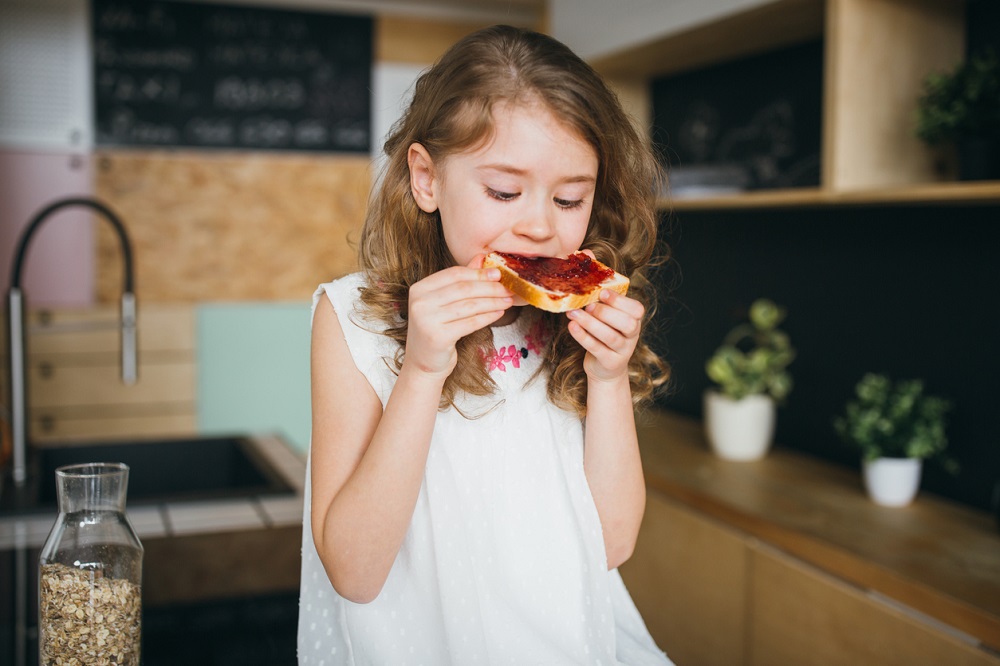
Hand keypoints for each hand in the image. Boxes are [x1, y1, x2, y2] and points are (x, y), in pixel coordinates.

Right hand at [404, 255, 512, 378]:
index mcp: (419, 288)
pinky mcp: (437, 337)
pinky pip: (470, 323)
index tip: (498, 274)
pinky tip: (499, 313)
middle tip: (508, 288)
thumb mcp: (445, 303)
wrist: (423, 363)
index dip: (478, 273)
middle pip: (463, 289)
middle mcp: (420, 302)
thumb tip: (482, 258)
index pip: (454, 274)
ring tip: (508, 301)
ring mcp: (426, 320)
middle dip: (490, 287)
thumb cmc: (437, 330)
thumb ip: (461, 280)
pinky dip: (487, 317)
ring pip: (469, 305)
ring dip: (493, 302)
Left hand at [566, 289, 643, 382]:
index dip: (619, 300)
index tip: (601, 292)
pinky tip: (572, 326)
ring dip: (590, 323)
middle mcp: (633, 336)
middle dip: (605, 312)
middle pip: (627, 323)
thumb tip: (584, 288)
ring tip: (573, 313)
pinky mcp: (611, 362)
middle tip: (588, 306)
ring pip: (610, 336)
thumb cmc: (604, 335)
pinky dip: (583, 336)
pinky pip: (596, 348)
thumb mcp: (608, 320)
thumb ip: (603, 305)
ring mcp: (623, 351)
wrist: (604, 368)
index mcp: (635, 320)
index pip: (637, 309)